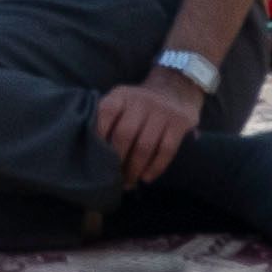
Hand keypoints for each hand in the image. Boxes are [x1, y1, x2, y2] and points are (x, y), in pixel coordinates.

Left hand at [92, 73, 204, 189]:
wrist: (175, 89)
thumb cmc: (139, 103)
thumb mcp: (122, 101)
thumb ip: (109, 118)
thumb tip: (92, 150)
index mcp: (122, 95)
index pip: (106, 112)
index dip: (99, 135)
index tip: (94, 155)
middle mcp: (141, 101)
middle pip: (125, 134)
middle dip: (117, 160)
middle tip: (112, 177)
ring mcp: (162, 111)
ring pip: (145, 146)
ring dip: (135, 168)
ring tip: (128, 182)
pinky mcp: (179, 123)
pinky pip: (166, 150)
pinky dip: (155, 167)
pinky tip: (146, 178)